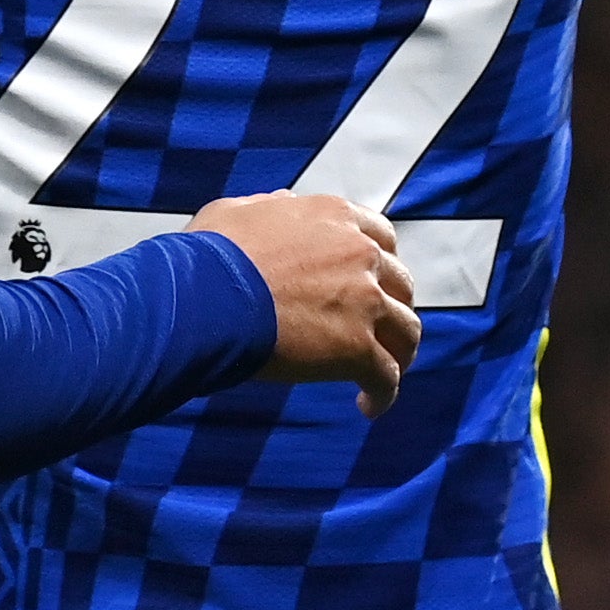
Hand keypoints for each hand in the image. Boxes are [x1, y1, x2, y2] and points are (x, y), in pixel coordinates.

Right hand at [193, 192, 422, 413]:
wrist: (203, 297)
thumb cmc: (209, 257)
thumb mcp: (237, 211)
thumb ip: (269, 206)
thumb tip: (282, 203)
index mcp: (335, 217)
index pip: (381, 238)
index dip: (380, 266)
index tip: (372, 285)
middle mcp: (360, 253)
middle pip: (401, 284)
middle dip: (392, 308)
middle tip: (378, 331)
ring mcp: (364, 300)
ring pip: (406, 331)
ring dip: (398, 352)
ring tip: (383, 373)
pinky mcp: (356, 347)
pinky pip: (386, 376)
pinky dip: (383, 394)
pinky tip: (368, 406)